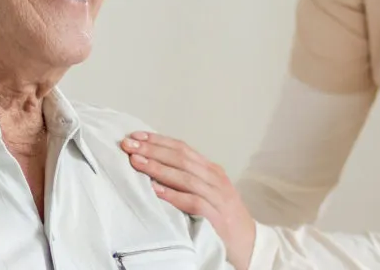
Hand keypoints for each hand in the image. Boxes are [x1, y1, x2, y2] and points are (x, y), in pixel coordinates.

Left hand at [122, 131, 256, 268]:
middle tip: (129, 145)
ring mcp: (218, 197)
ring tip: (136, 163)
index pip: (182, 148)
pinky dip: (174, 195)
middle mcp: (215, 179)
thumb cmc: (223, 218)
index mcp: (211, 170)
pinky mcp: (217, 218)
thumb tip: (152, 167)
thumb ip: (186, 179)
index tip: (135, 136)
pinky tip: (156, 191)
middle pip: (181, 158)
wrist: (250, 243)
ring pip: (186, 177)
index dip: (158, 140)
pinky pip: (193, 203)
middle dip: (153, 150)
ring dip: (158, 168)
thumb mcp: (207, 192)